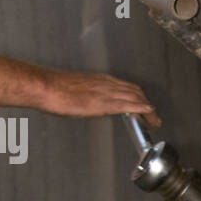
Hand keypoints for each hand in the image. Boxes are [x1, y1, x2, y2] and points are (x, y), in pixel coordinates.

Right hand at [40, 70, 160, 125]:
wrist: (45, 87)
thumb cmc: (53, 88)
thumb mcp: (73, 88)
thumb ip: (84, 94)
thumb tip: (83, 101)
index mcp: (99, 80)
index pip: (126, 87)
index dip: (138, 97)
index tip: (144, 107)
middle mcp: (106, 83)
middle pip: (135, 92)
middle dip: (146, 104)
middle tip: (153, 117)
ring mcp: (105, 92)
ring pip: (135, 98)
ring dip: (148, 109)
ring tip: (154, 120)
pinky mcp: (102, 103)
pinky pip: (127, 105)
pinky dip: (141, 109)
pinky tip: (148, 114)